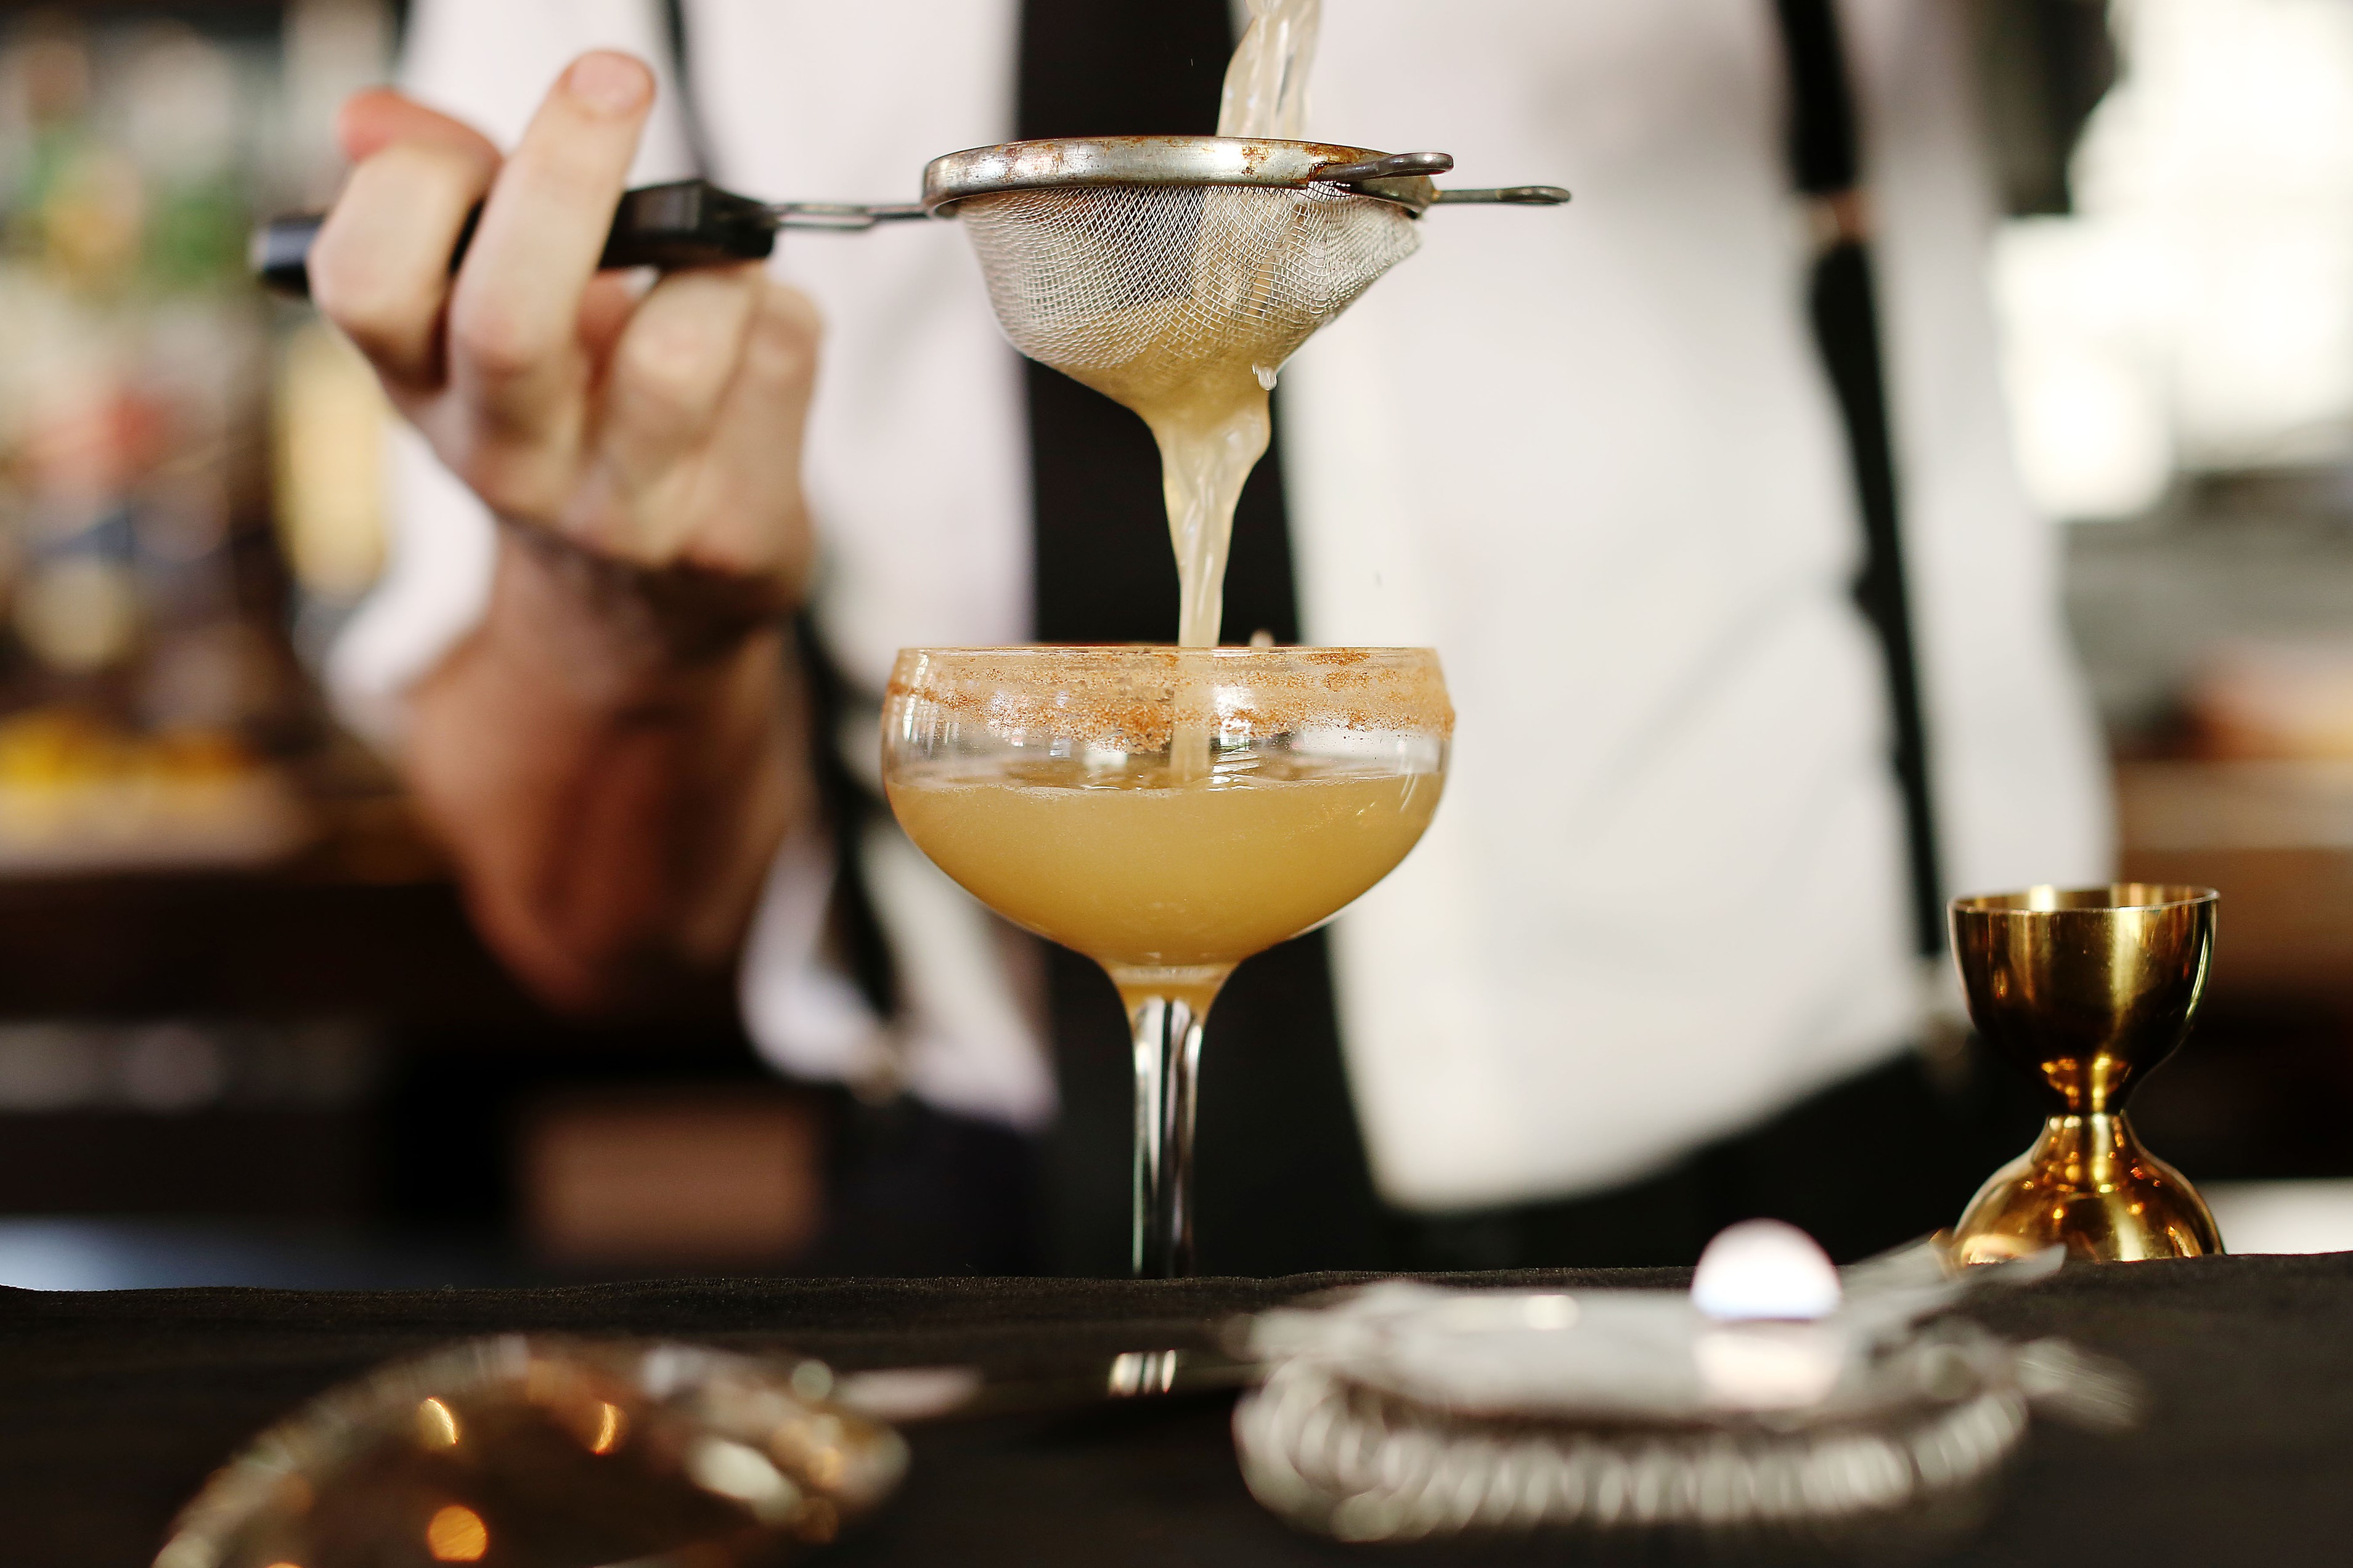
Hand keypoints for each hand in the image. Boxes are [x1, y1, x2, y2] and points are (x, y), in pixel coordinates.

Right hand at [309, 52, 818, 627]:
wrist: (650, 592)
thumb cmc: (570, 406)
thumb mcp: (484, 304)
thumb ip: (447, 194)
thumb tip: (371, 120)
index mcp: (420, 383)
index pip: (364, 282)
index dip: (417, 187)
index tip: (484, 139)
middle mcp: (503, 460)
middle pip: (509, 317)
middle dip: (564, 178)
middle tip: (612, 78)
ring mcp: (618, 509)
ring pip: (675, 352)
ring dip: (712, 264)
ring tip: (714, 258)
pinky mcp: (728, 528)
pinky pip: (776, 361)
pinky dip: (775, 311)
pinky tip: (752, 337)